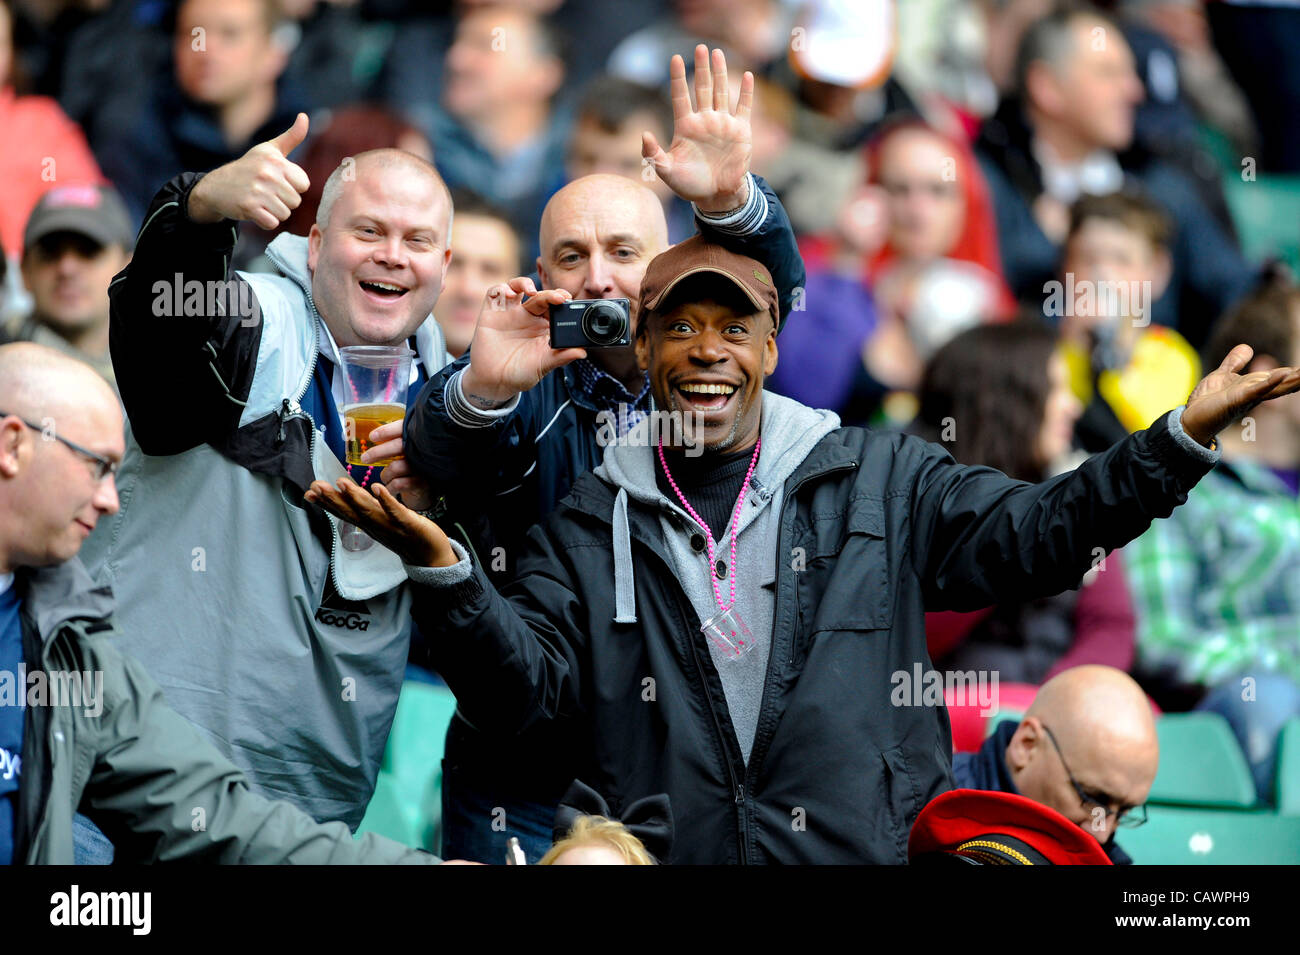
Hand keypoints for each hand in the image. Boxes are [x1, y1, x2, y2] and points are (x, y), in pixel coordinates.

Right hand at [188, 113, 310, 228]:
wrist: (215, 186)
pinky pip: (272, 223)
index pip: (304, 184)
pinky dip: (265, 221)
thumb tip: (304, 117)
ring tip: (260, 201)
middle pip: (296, 201)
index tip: (277, 181)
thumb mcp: (268, 150)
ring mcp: (258, 190)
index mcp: (275, 160)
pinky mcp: (249, 207)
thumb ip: (291, 137)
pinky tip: (254, 211)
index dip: (292, 186)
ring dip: (274, 212)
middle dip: (283, 201)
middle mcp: (267, 173)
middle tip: (265, 193)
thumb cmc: (248, 167)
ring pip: (285, 213)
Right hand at [304, 477, 457, 567]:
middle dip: (333, 499)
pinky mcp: (409, 525)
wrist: (430, 556)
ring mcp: (391, 527)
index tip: (308, 492)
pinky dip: (386, 500)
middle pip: (351, 512)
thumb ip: (364, 507)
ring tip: (341, 483)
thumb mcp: (380, 520)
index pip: (344, 513)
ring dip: (355, 497)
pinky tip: (376, 487)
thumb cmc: (405, 535)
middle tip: (316, 486)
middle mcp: (376, 527)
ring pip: (369, 512)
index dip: (326, 503)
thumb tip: (346, 493)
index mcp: (368, 525)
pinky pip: (396, 512)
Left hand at [362, 420, 432, 510]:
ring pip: (396, 467)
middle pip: (398, 446)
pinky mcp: (422, 483)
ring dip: (385, 474)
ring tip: (385, 478)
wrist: (425, 489)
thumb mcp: (402, 452)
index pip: (402, 428)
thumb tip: (365, 438)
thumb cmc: (409, 467)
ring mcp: (423, 466)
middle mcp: (421, 450)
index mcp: (414, 438)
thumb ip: (390, 443)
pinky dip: (389, 487)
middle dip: (378, 452)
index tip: (372, 436)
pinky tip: (390, 487)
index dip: (387, 431)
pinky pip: (398, 484)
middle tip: (364, 458)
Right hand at [459, 278, 585, 407]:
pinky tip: (509, 294)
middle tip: (559, 297)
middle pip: (540, 296)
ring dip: (524, 283)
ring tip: (531, 290)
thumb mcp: (543, 365)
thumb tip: (582, 352)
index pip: (555, 307)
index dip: (562, 301)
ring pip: (518, 287)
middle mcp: (528, 317)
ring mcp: (509, 313)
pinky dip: (501, 288)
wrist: (494, 382)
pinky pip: (495, 292)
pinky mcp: (492, 312)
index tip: (568, 301)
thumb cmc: (521, 374)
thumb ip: (561, 357)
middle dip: (550, 293)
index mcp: (543, 327)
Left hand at [643, 45, 753, 212]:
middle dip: (700, 68)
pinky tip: (748, 76)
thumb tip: (645, 134)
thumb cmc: (689, 185)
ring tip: (718, 53)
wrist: (716, 196)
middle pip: (701, 88)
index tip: (674, 58)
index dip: (677, 78)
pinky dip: (746, 93)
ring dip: (720, 73)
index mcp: (685, 127)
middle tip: (700, 47)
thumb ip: (653, 155)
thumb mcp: (667, 172)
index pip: (679, 96)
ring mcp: (722, 124)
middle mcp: (704, 121)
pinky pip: (743, 107)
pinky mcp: (740, 131)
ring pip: (721, 92)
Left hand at [1180, 344, 1299, 446]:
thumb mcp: (1223, 375)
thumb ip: (1234, 363)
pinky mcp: (1237, 400)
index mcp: (1255, 385)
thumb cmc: (1208, 401)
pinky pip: (1256, 390)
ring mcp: (1248, 397)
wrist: (1190, 419)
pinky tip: (1283, 375)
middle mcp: (1256, 392)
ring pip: (1276, 386)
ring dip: (1294, 379)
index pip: (1282, 376)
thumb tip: (1247, 348)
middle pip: (1285, 382)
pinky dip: (1270, 382)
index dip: (1297, 372)